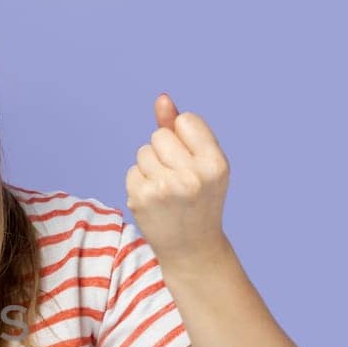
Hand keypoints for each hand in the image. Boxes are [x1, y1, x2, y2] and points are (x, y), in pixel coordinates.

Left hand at [125, 93, 230, 264]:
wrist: (192, 248)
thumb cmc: (199, 199)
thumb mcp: (203, 163)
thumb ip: (182, 130)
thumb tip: (161, 98)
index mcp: (215, 163)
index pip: (186, 120)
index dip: (184, 137)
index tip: (191, 160)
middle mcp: (192, 176)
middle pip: (159, 136)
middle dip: (164, 153)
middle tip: (179, 180)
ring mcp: (165, 188)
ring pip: (143, 152)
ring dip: (150, 167)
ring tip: (167, 192)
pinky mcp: (141, 198)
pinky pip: (132, 171)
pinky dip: (139, 183)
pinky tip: (154, 201)